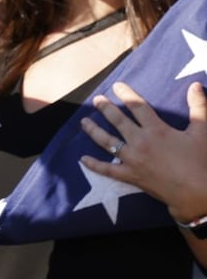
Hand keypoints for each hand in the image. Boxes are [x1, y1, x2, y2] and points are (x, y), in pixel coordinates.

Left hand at [81, 81, 206, 222]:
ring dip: (94, 130)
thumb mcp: (202, 131)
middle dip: (106, 108)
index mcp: (156, 130)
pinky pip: (107, 170)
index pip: (138, 106)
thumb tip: (194, 85)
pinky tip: (83, 158)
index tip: (117, 86)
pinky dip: (94, 164)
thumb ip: (198, 107)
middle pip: (118, 121)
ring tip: (84, 121)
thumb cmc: (200, 161)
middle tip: (96, 100)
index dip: (127, 94)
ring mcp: (132, 159)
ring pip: (108, 141)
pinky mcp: (130, 176)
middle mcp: (140, 142)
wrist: (197, 193)